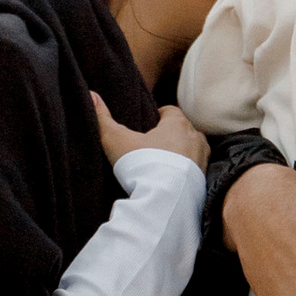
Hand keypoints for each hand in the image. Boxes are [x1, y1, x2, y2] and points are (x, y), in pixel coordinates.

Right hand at [93, 93, 207, 171]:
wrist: (165, 200)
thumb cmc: (142, 165)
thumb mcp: (116, 140)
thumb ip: (104, 118)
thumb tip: (92, 95)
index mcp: (177, 123)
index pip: (170, 111)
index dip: (158, 115)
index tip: (148, 125)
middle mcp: (195, 138)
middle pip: (183, 130)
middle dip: (170, 136)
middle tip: (152, 146)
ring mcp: (202, 159)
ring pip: (192, 150)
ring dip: (181, 154)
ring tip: (163, 165)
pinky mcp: (204, 180)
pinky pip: (196, 172)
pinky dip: (186, 174)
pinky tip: (172, 182)